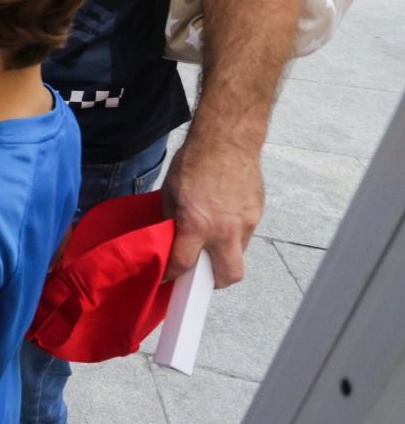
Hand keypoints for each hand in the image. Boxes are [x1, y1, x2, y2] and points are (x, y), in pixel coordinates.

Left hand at [160, 135, 262, 286]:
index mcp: (196, 225)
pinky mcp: (257, 214)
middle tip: (201, 274)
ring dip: (225, 255)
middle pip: (228, 276)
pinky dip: (234, 235)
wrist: (227, 141)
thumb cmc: (194, 163)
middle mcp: (224, 229)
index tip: (167, 278)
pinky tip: (223, 220)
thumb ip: (173, 221)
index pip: (183, 264)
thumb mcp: (170, 194)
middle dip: (214, 282)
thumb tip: (172, 239)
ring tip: (211, 241)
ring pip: (239, 255)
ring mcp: (245, 223)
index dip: (171, 275)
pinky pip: (246, 235)